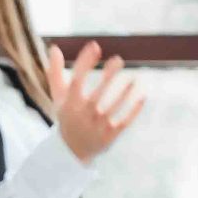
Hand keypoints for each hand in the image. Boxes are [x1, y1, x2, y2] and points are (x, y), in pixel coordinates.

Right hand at [45, 42, 147, 163]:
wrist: (72, 151)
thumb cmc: (67, 116)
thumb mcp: (59, 97)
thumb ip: (56, 73)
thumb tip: (54, 48)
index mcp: (70, 104)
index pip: (77, 81)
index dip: (85, 63)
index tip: (95, 46)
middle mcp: (83, 115)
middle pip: (97, 95)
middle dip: (107, 77)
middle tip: (118, 59)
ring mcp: (97, 126)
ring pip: (113, 108)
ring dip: (124, 93)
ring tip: (133, 79)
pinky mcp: (109, 136)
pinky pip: (124, 122)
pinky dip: (134, 110)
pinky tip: (142, 96)